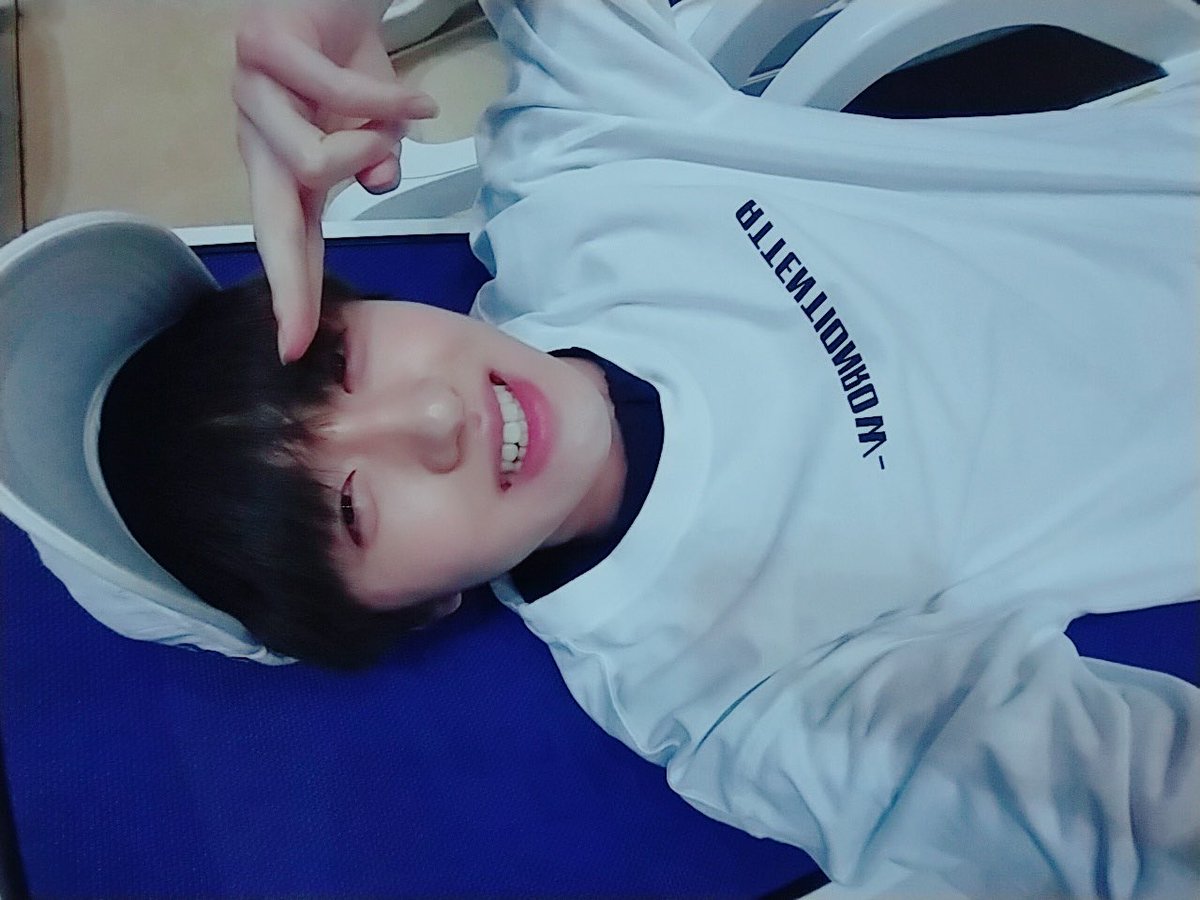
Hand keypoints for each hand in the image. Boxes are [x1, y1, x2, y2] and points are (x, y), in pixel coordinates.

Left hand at [233, 0, 438, 361]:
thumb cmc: (348, 54)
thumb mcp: (375, 121)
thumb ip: (375, 159)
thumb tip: (379, 183)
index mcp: (285, 165)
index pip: (291, 239)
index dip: (295, 293)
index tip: (296, 346)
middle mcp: (260, 139)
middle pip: (272, 224)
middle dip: (289, 285)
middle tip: (298, 334)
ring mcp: (254, 93)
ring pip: (313, 163)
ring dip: (371, 145)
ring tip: (398, 119)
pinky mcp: (264, 46)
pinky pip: (335, 100)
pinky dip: (391, 102)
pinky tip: (419, 100)